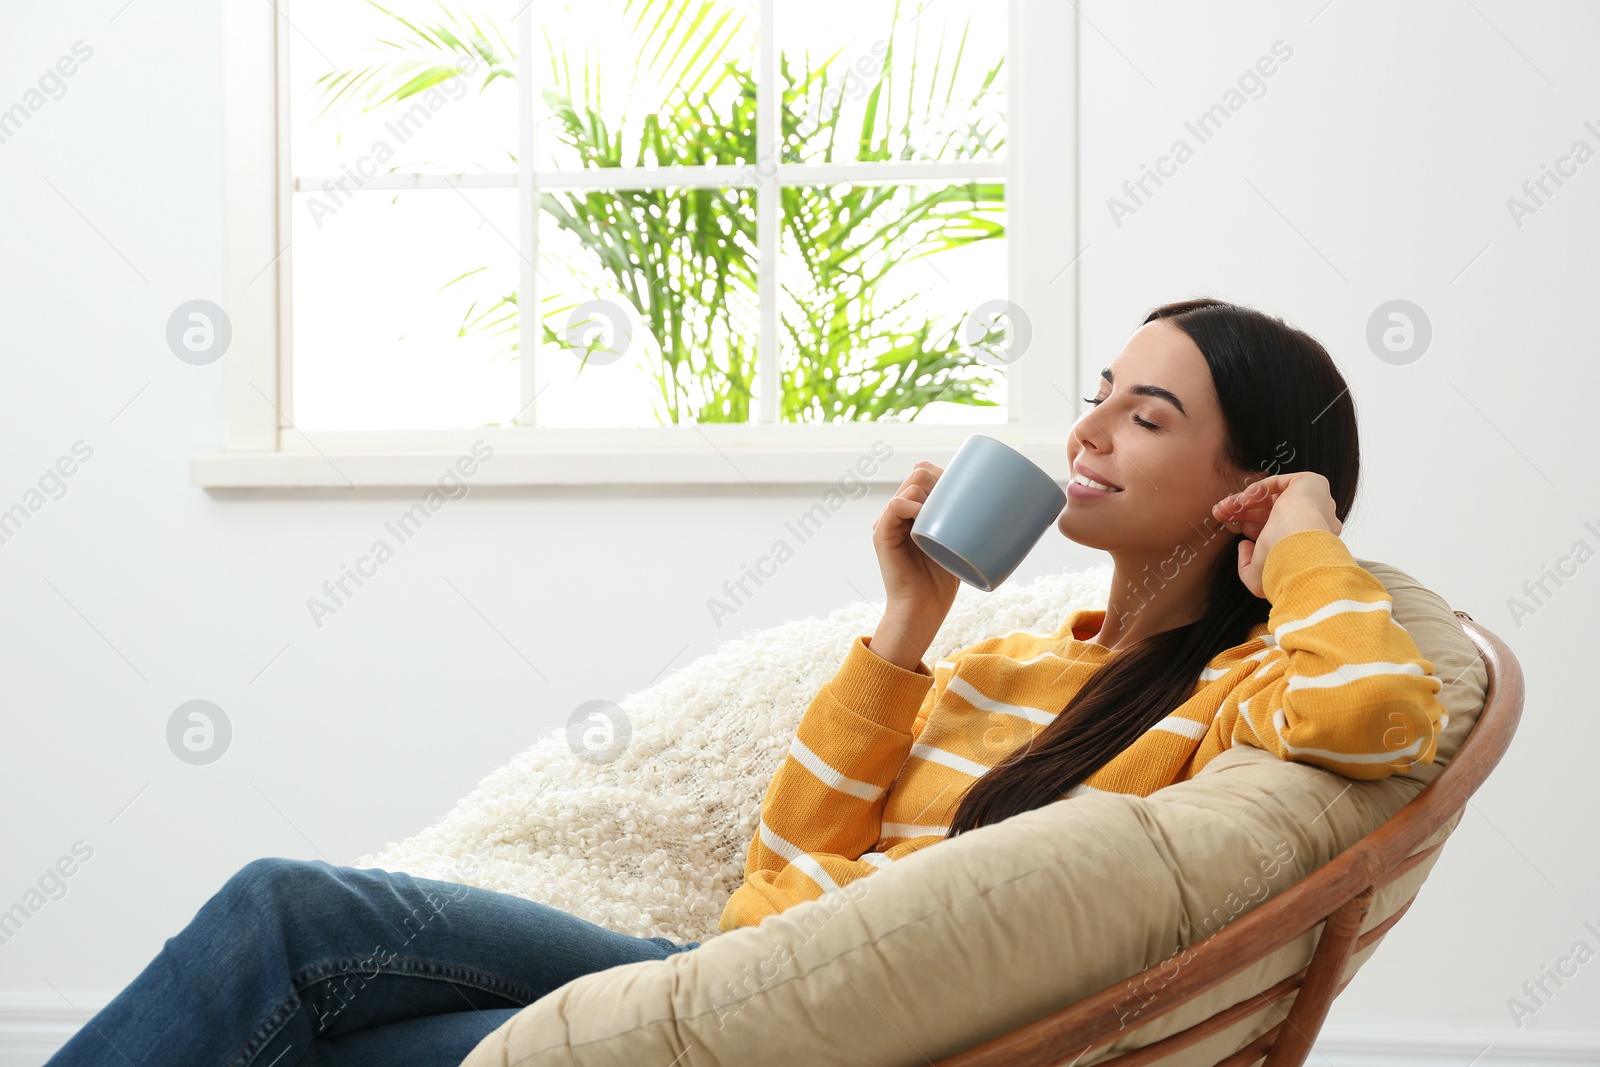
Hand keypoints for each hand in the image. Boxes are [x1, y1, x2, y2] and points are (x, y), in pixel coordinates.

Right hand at [872, 461, 962, 628]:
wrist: (924, 609)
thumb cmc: (943, 579)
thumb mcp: (958, 542)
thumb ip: (964, 522)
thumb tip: (997, 502)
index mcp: (914, 511)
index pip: (925, 476)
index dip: (944, 473)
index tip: (966, 485)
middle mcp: (899, 513)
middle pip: (918, 475)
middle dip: (942, 480)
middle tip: (960, 503)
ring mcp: (889, 522)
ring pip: (910, 486)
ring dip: (932, 492)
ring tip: (946, 515)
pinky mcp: (882, 535)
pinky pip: (895, 506)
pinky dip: (912, 505)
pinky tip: (926, 515)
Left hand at [1211, 472, 1341, 597]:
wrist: (1300, 550)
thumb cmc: (1282, 566)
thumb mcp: (1258, 578)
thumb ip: (1247, 566)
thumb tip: (1243, 545)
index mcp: (1305, 544)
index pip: (1275, 530)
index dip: (1250, 527)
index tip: (1231, 526)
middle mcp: (1312, 523)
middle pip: (1272, 512)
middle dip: (1243, 513)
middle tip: (1221, 513)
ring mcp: (1315, 503)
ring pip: (1272, 498)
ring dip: (1244, 501)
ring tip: (1224, 507)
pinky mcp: (1312, 485)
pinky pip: (1279, 483)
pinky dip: (1258, 489)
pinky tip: (1244, 499)